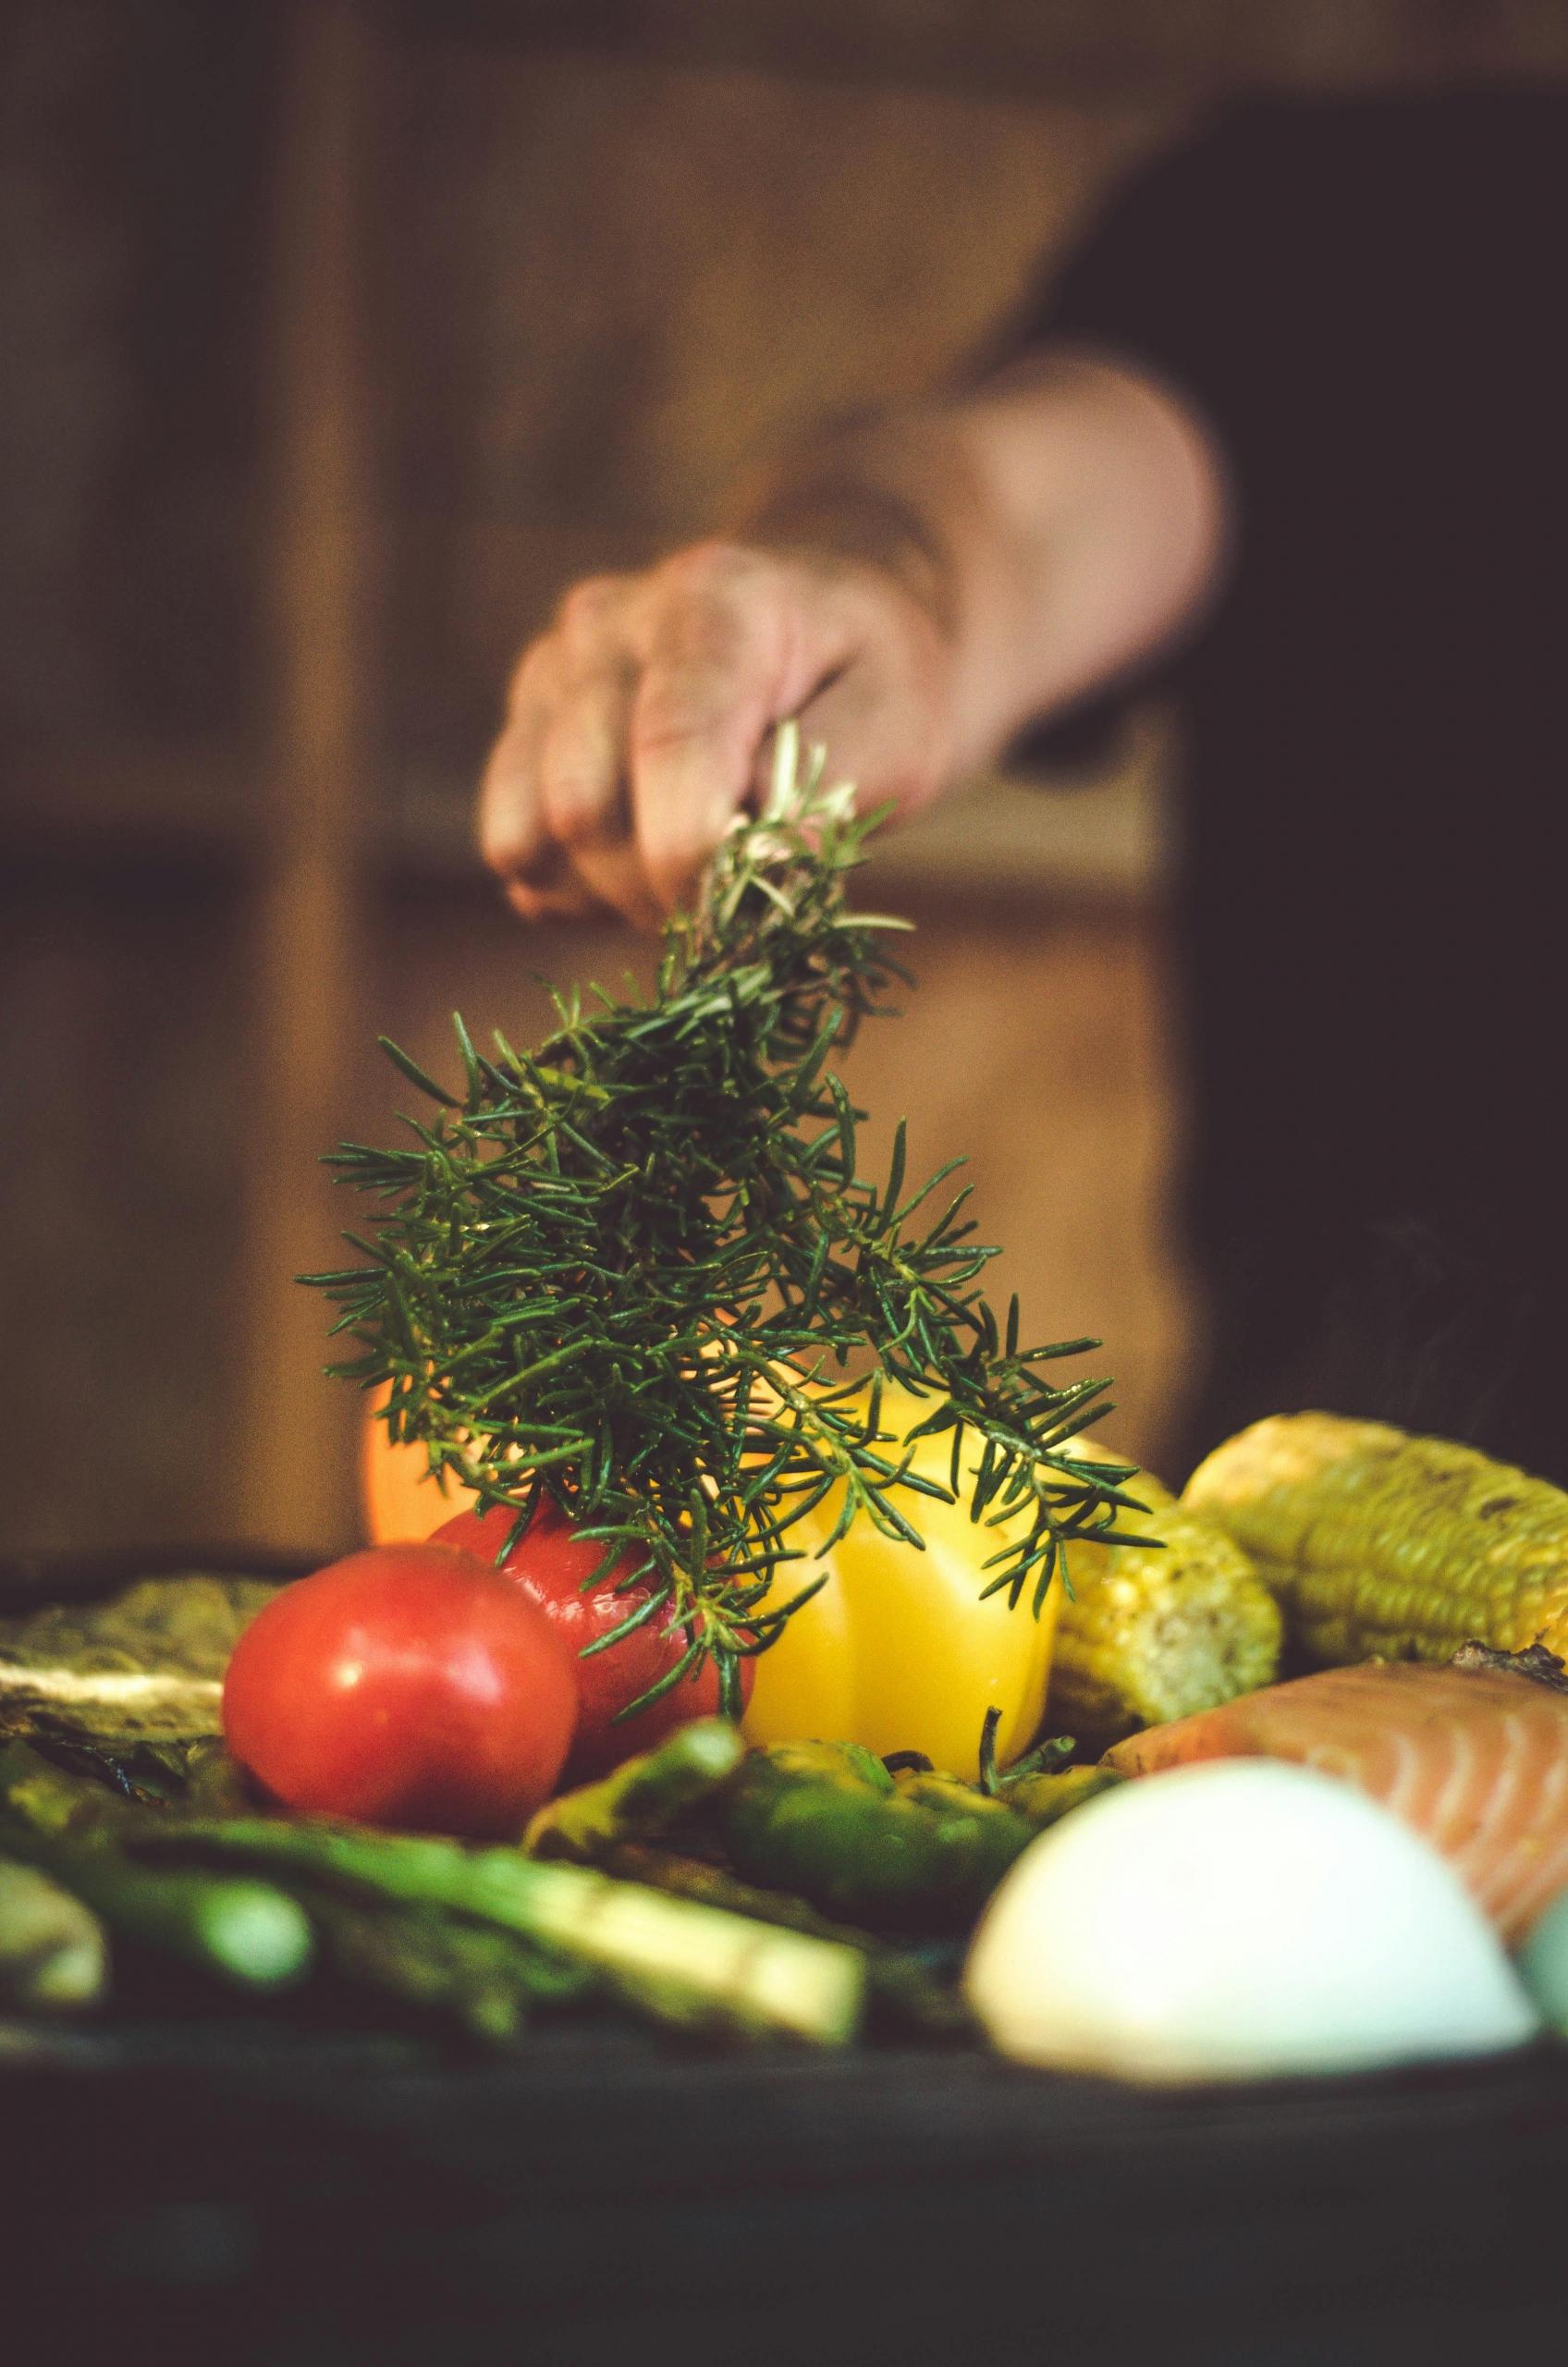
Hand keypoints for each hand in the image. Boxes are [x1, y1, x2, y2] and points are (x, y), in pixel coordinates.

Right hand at [479, 538, 955, 925]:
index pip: (669, 747)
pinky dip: (579, 890)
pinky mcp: (523, 728)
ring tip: (696, 875)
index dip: (697, 857)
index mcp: (709, 605)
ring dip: (616, 896)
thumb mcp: (901, 724)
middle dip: (661, 888)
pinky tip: (647, 865)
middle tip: (738, 897)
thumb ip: (833, 787)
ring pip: (534, 837)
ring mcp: (551, 674)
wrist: (825, 622)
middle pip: (583, 807)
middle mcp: (605, 627)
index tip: (747, 910)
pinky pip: (516, 850)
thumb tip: (754, 862)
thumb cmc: (872, 677)